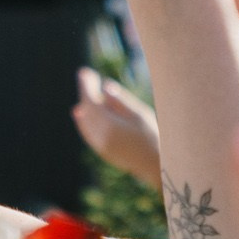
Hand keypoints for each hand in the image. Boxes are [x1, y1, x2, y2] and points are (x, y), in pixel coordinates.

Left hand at [73, 69, 162, 184]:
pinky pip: (88, 133)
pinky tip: (81, 113)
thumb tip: (104, 86)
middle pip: (86, 110)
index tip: (84, 72)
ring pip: (85, 122)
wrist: (156, 166)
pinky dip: (84, 120)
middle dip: (85, 93)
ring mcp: (100, 146)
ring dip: (84, 105)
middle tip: (86, 77)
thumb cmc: (153, 137)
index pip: (90, 101)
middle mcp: (100, 137)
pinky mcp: (103, 153)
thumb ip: (120, 101)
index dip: (86, 86)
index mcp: (109, 126)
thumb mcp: (139, 114)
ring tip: (86, 91)